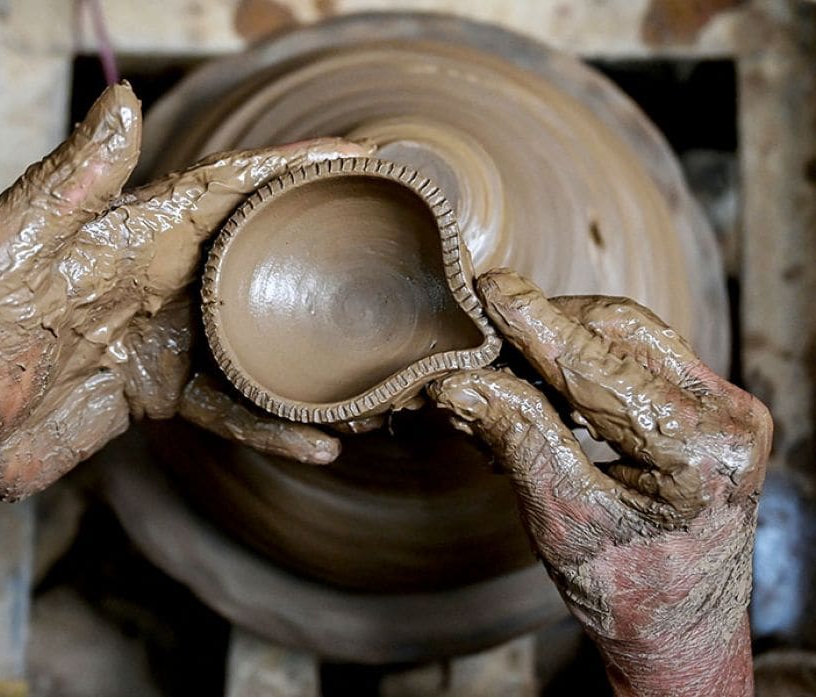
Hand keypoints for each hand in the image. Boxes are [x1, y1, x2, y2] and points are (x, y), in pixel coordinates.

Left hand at [0, 83, 366, 517]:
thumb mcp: (7, 247)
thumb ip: (72, 180)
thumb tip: (125, 100)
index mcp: (133, 233)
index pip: (229, 186)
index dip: (294, 165)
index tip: (358, 155)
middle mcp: (164, 278)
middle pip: (262, 249)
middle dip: (326, 235)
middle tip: (393, 232)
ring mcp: (170, 337)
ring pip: (262, 331)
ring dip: (317, 340)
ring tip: (377, 349)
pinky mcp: (164, 393)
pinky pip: (234, 406)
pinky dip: (274, 425)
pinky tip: (320, 440)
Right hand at [429, 270, 770, 695]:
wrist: (680, 632)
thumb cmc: (628, 595)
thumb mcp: (562, 522)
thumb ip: (517, 440)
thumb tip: (460, 383)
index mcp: (701, 452)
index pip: (599, 365)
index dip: (535, 325)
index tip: (489, 290)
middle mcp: (727, 415)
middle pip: (621, 330)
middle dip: (546, 327)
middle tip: (484, 337)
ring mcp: (725, 407)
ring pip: (629, 335)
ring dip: (561, 343)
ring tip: (503, 371)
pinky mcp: (709, 406)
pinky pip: (638, 357)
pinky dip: (582, 362)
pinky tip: (541, 386)